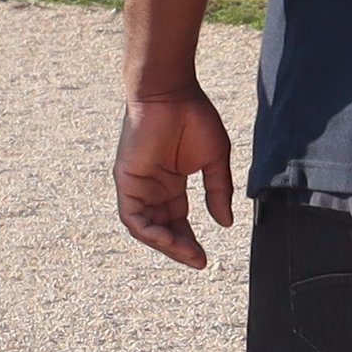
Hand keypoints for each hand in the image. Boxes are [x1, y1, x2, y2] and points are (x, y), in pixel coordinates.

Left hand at [112, 90, 236, 268]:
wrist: (171, 91)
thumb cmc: (193, 116)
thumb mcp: (214, 159)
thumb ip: (218, 191)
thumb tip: (225, 223)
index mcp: (171, 182)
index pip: (177, 220)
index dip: (189, 240)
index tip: (205, 257)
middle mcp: (152, 187)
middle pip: (162, 228)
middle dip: (179, 248)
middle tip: (198, 260)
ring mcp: (137, 185)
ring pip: (146, 228)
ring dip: (166, 245)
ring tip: (188, 254)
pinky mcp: (126, 180)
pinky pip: (133, 217)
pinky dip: (150, 232)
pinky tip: (169, 240)